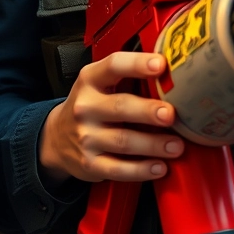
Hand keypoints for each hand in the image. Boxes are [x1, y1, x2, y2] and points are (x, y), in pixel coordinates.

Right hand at [38, 51, 183, 184]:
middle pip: (120, 106)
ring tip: (176, 146)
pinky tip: (159, 167)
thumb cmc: (90, 107)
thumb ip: (128, 79)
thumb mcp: (99, 85)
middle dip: (148, 110)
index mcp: (90, 80)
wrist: (57, 137)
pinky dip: (141, 170)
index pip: (113, 66)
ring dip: (153, 144)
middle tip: (170, 114)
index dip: (137, 64)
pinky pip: (118, 169)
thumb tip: (172, 78)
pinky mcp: (90, 164)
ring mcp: (86, 137)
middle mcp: (86, 107)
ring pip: (123, 141)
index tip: (160, 65)